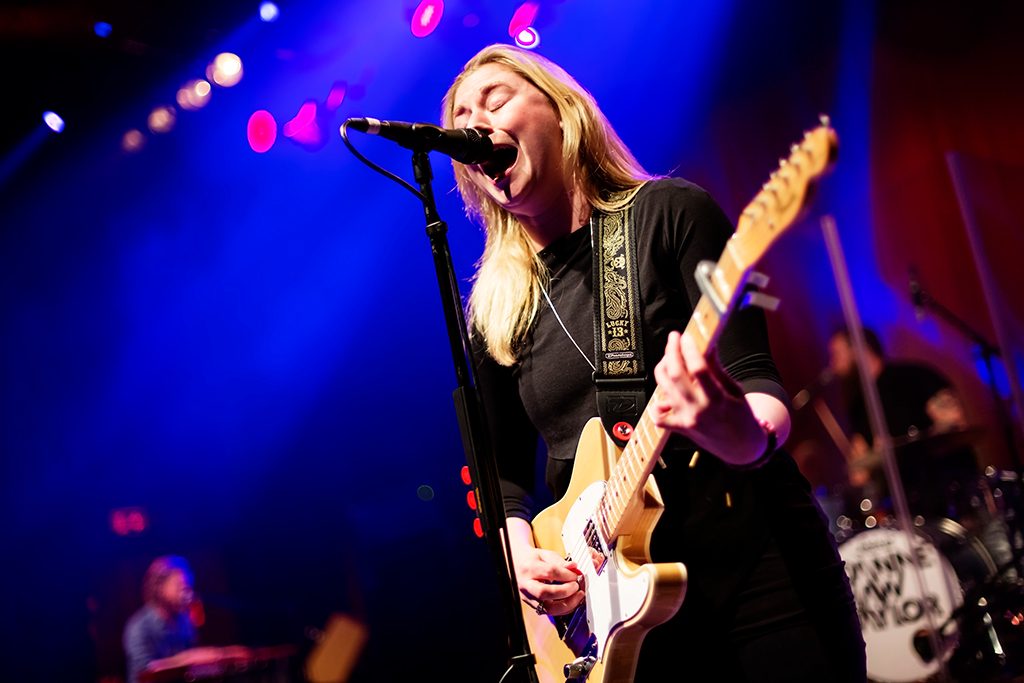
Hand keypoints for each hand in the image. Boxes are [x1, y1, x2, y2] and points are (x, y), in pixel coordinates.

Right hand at [512, 546, 585, 616]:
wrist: (517, 566)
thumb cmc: (532, 560)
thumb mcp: (545, 555)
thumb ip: (559, 561)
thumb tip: (574, 567)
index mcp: (528, 568)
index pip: (549, 572)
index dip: (565, 574)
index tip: (575, 574)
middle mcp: (526, 585)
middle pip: (544, 593)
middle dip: (564, 591)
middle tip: (576, 586)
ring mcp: (528, 598)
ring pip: (547, 608)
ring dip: (567, 604)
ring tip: (578, 595)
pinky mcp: (533, 606)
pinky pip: (550, 613)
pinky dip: (564, 609)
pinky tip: (572, 601)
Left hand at [652, 331, 767, 465]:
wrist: (741, 448)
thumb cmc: (741, 418)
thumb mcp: (735, 390)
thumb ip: (717, 369)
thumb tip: (706, 346)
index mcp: (717, 400)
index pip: (698, 369)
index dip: (689, 349)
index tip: (687, 336)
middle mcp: (698, 410)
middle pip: (675, 376)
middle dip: (671, 352)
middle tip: (673, 338)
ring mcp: (686, 420)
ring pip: (664, 389)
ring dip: (663, 368)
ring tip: (670, 357)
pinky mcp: (679, 428)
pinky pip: (659, 416)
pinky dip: (657, 404)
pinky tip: (664, 392)